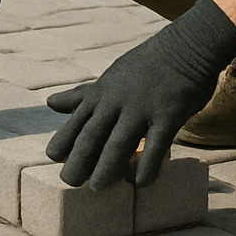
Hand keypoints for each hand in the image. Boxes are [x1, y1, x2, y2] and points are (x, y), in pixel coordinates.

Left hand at [45, 0, 235, 188]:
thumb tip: (50, 103)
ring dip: (106, 167)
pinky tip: (140, 183)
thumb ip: (82, 95)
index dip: (64, 139)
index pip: (78, 120)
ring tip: (97, 187)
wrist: (185, 47)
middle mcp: (118, 101)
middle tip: (68, 182)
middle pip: (93, 135)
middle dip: (78, 160)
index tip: (52, 157)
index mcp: (102, 93)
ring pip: (119, 143)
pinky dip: (148, 166)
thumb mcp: (109, 78)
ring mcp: (143, 108)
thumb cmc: (145, 66)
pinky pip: (156, 145)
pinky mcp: (169, 115)